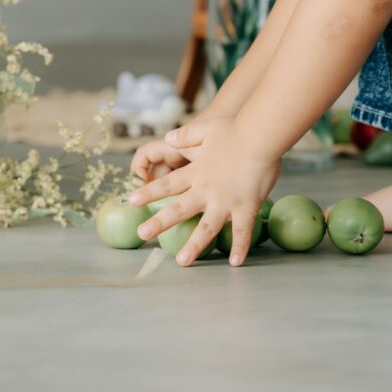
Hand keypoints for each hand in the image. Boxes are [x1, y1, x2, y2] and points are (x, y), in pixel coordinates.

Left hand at [128, 118, 280, 266]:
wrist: (259, 136)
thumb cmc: (234, 129)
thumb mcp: (204, 128)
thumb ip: (185, 135)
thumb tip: (168, 137)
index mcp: (196, 172)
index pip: (167, 185)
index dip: (149, 193)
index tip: (132, 201)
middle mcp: (206, 190)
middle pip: (178, 209)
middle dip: (159, 223)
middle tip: (142, 234)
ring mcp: (225, 201)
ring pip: (206, 228)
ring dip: (194, 246)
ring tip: (182, 261)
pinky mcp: (246, 207)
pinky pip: (242, 231)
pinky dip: (240, 247)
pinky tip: (236, 263)